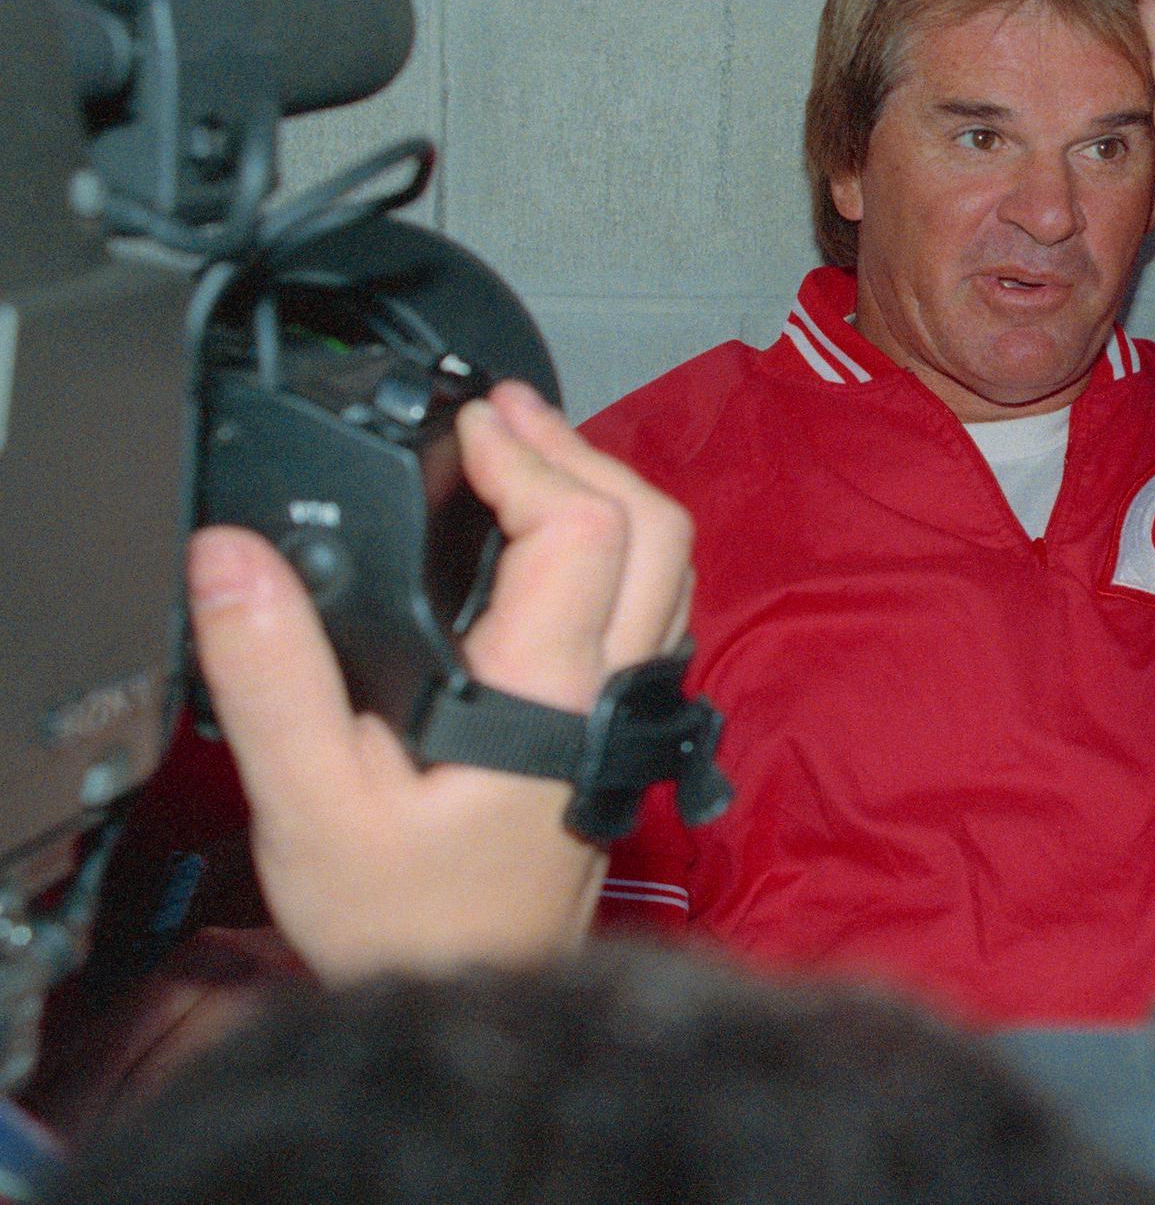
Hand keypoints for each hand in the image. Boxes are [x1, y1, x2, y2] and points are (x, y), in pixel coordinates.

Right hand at [184, 380, 693, 980]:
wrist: (472, 997)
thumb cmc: (406, 922)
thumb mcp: (309, 804)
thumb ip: (272, 678)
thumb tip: (234, 559)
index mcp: (549, 692)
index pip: (585, 530)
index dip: (531, 457)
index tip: (467, 424)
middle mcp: (611, 690)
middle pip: (655, 528)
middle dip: (580, 452)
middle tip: (501, 415)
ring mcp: (626, 710)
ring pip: (665, 567)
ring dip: (603, 493)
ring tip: (523, 454)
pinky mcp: (616, 730)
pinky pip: (647, 610)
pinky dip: (610, 548)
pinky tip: (545, 543)